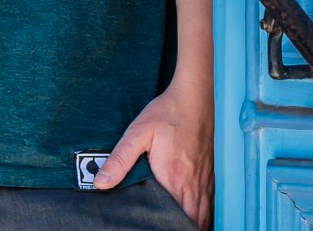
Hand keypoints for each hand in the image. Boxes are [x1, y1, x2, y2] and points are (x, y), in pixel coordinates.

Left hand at [92, 79, 213, 226]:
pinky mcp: (212, 173)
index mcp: (173, 179)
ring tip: (178, 226)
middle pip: (191, 221)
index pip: (172, 218)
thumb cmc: (168, 112)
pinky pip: (211, 203)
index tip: (152, 226)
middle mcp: (193, 184)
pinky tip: (194, 215)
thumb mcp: (138, 132)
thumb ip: (119, 159)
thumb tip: (100, 183)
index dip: (163, 226)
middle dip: (178, 227)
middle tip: (162, 227)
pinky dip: (204, 214)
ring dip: (192, 224)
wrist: (198, 95)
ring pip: (204, 216)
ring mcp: (206, 180)